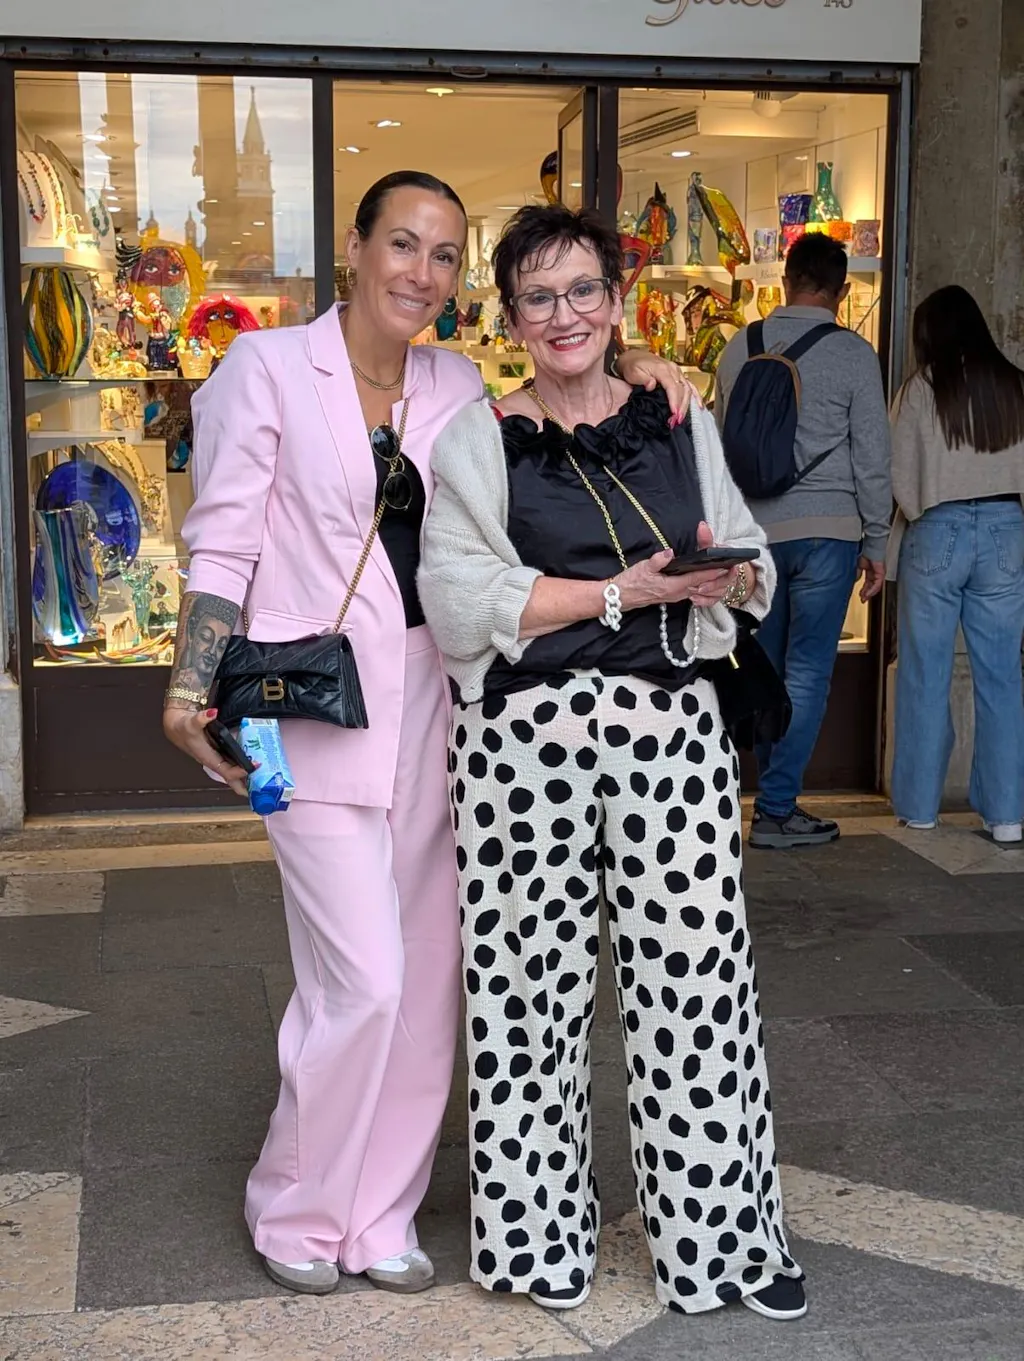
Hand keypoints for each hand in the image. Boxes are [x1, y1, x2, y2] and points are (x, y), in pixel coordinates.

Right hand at [162, 704, 252, 797]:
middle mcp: (214, 761)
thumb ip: (202, 718)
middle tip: (261, 791)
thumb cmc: (183, 728)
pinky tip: (253, 768)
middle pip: (230, 778)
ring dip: (245, 779)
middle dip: (244, 787)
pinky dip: (243, 768)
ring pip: (232, 773)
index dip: (239, 772)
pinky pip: (233, 765)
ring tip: (262, 782)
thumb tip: (212, 713)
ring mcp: (217, 759)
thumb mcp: (192, 722)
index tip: (254, 767)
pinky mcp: (220, 754)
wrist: (176, 726)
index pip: (226, 770)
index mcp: (208, 758)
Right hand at [614, 522, 734, 610]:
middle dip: (717, 578)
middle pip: (703, 586)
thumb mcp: (643, 568)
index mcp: (672, 586)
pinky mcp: (673, 595)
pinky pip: (692, 592)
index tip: (724, 566)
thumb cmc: (631, 582)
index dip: (712, 572)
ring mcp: (675, 596)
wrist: (621, 596)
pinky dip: (702, 587)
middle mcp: (677, 593)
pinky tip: (707, 580)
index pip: (697, 579)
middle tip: (730, 567)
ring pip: (700, 591)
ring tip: (724, 572)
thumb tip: (669, 552)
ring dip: (712, 583)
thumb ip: (658, 560)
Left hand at [615, 349, 700, 423]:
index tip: (674, 413)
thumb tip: (652, 385)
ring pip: (688, 389)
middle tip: (676, 421)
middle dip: (681, 407)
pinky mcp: (678, 375)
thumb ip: (643, 379)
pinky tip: (699, 407)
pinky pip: (690, 386)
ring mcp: (677, 372)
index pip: (672, 386)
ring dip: (687, 405)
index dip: (674, 401)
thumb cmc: (632, 366)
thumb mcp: (633, 372)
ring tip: (681, 418)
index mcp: (662, 369)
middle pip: (682, 390)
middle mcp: (673, 369)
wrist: (633, 357)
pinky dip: (696, 396)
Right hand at [857, 555, 884, 601]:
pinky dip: (872, 589)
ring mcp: (879, 573)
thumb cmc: (863, 553)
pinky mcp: (881, 573)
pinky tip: (868, 593)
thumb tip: (855, 582)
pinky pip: (878, 584)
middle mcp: (875, 572)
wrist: (869, 546)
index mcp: (869, 570)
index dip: (864, 590)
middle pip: (872, 586)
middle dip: (867, 594)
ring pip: (875, 586)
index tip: (860, 596)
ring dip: (869, 593)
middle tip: (863, 599)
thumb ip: (856, 575)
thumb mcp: (857, 567)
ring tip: (865, 598)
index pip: (868, 583)